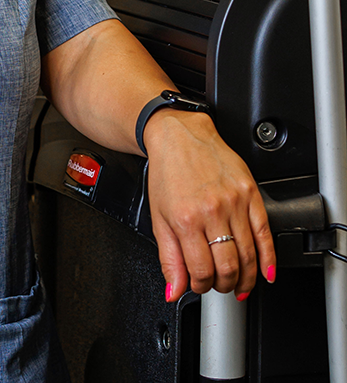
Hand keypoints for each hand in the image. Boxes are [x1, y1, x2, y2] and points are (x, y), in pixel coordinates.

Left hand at [144, 110, 275, 301]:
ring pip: (249, 255)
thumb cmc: (167, 173)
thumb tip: (174, 290)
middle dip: (224, 285)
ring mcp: (234, 202)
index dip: (201, 286)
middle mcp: (211, 211)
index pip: (201, 271)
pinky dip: (269, 259)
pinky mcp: (251, 193)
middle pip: (228, 267)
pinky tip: (265, 273)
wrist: (179, 137)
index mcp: (185, 218)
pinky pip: (266, 234)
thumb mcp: (158, 216)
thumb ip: (168, 257)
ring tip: (238, 283)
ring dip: (246, 278)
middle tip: (220, 286)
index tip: (199, 286)